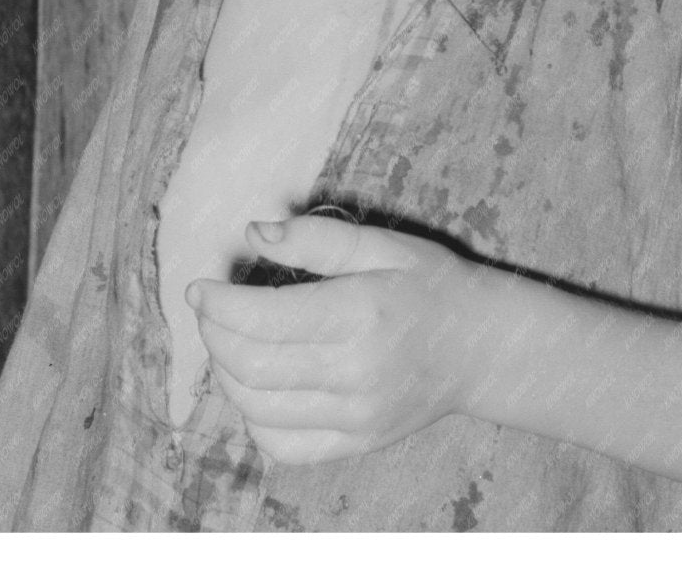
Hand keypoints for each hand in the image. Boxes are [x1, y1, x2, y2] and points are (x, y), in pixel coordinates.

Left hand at [184, 212, 476, 465]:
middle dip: (214, 334)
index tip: (199, 287)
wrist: (481, 347)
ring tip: (229, 341)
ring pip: (257, 409)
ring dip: (226, 373)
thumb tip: (252, 234)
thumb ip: (316, 238)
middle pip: (250, 366)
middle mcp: (354, 374)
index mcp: (359, 314)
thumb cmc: (429, 284)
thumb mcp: (381, 244)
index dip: (217, 305)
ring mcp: (355, 418)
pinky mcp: (356, 444)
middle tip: (210, 309)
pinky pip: (283, 446)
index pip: (261, 320)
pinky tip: (257, 385)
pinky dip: (253, 418)